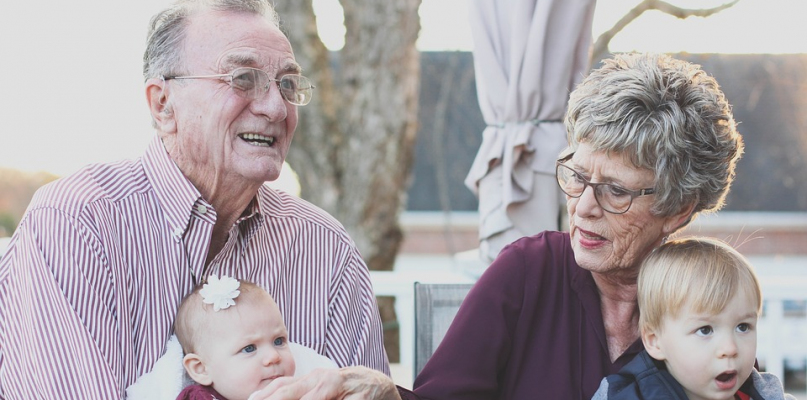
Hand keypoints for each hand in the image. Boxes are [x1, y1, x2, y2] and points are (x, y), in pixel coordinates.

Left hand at [248, 366, 400, 399]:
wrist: (379, 386)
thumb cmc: (346, 391)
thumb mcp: (322, 389)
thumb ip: (303, 392)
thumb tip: (272, 397)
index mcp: (313, 378)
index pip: (284, 384)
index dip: (266, 394)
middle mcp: (325, 379)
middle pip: (294, 390)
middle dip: (276, 398)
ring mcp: (341, 387)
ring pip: (315, 398)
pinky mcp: (358, 398)